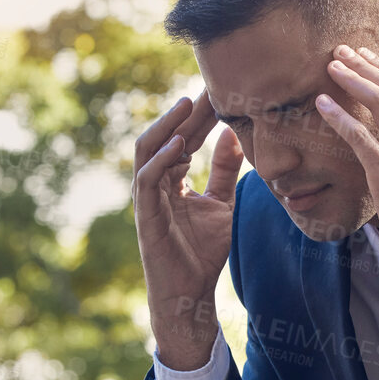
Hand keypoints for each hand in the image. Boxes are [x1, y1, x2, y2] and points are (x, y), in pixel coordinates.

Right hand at [132, 89, 243, 369]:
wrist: (190, 293)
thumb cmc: (202, 253)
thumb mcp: (221, 204)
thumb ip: (223, 171)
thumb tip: (233, 135)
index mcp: (171, 179)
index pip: (184, 137)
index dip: (201, 116)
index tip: (222, 92)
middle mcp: (155, 183)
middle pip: (166, 136)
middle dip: (186, 113)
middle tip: (209, 86)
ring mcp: (147, 198)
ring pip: (148, 150)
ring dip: (167, 126)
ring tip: (188, 105)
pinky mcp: (146, 214)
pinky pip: (147, 179)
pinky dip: (161, 159)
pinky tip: (179, 144)